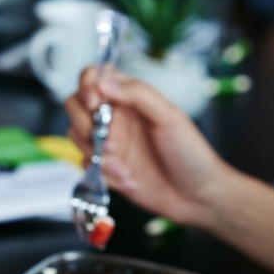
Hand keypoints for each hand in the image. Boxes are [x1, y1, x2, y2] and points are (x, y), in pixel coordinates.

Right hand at [65, 67, 232, 226]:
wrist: (197, 196)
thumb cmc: (190, 152)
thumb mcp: (169, 117)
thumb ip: (138, 95)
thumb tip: (104, 82)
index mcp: (131, 98)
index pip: (94, 77)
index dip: (87, 86)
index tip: (94, 103)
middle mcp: (116, 117)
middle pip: (75, 105)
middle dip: (85, 124)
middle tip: (110, 143)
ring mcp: (109, 143)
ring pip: (77, 136)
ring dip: (97, 154)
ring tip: (124, 167)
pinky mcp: (107, 168)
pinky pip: (85, 165)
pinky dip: (103, 175)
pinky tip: (130, 181)